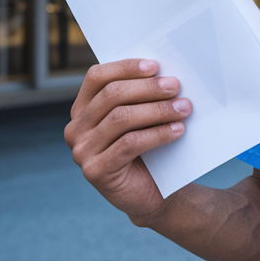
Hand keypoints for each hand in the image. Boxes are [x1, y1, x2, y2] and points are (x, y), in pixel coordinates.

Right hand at [64, 58, 191, 222]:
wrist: (154, 194)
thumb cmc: (149, 149)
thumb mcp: (140, 118)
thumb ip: (140, 96)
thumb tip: (164, 71)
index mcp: (82, 109)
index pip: (97, 77)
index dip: (125, 68)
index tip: (156, 66)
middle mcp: (75, 129)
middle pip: (111, 95)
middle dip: (147, 88)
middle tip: (175, 86)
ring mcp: (81, 151)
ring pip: (121, 118)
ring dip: (157, 110)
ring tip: (184, 107)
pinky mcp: (95, 171)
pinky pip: (129, 143)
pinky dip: (157, 133)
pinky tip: (178, 130)